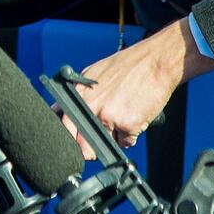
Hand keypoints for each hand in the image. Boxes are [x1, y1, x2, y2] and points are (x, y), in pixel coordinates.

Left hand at [74, 19, 213, 154]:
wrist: (154, 62)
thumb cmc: (127, 66)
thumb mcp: (93, 75)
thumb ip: (78, 95)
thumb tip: (59, 113)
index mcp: (79, 94)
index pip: (64, 127)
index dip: (70, 139)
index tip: (76, 143)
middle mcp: (91, 106)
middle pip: (82, 146)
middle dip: (90, 150)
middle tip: (101, 141)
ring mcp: (108, 117)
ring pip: (106, 145)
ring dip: (114, 137)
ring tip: (124, 115)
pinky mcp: (127, 125)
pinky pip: (126, 143)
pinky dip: (132, 135)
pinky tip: (136, 115)